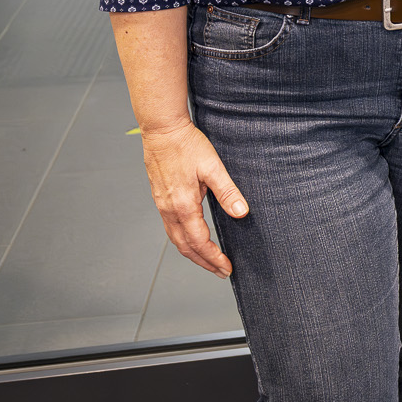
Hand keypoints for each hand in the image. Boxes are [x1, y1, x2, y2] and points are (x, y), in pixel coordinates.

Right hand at [140, 119, 248, 276]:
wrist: (162, 130)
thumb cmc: (186, 145)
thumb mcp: (213, 167)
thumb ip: (227, 191)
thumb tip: (241, 212)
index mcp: (183, 205)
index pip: (199, 242)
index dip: (214, 258)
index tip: (227, 267)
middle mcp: (169, 210)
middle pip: (185, 247)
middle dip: (204, 262)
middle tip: (220, 271)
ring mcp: (162, 205)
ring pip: (176, 239)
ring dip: (192, 253)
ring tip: (208, 261)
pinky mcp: (160, 199)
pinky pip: (170, 228)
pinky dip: (183, 240)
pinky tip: (192, 238)